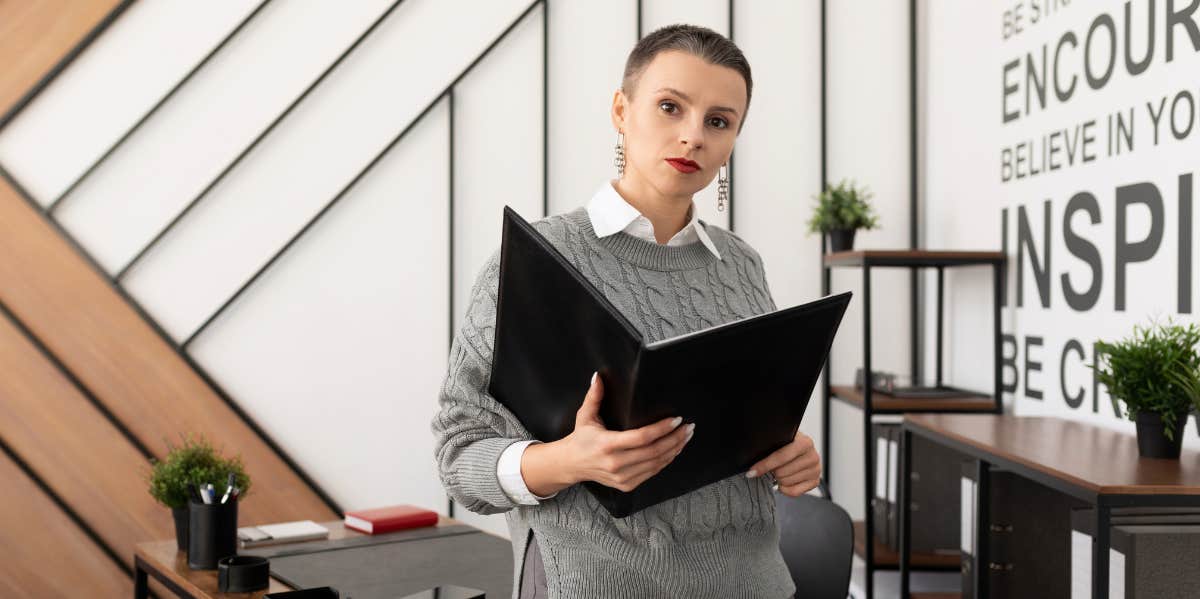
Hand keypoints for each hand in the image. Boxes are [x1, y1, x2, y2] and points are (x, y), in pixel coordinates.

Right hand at [524, 371, 694, 494]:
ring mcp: (622, 477)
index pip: (642, 437)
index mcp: (607, 444)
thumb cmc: (581, 439)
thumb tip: (598, 377)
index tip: (676, 419)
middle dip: (675, 438)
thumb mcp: (585, 416)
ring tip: (685, 436)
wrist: (571, 464)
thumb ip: (594, 396)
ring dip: (675, 449)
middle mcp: (615, 463)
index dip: (662, 429)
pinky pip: (652, 472)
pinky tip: (674, 450)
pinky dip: (666, 461)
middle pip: (654, 451)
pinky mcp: (627, 485)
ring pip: (657, 463)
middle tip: (688, 427)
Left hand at [746, 430, 820, 496]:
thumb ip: (769, 445)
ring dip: (778, 479)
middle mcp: (813, 456)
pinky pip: (794, 492)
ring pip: (786, 483)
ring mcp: (816, 470)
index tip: (751, 472)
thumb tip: (752, 457)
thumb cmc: (785, 443)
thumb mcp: (778, 439)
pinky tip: (783, 481)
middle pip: (782, 472)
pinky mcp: (815, 482)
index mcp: (805, 442)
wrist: (798, 446)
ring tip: (779, 471)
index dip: (764, 465)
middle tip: (771, 467)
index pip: (781, 456)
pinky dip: (784, 489)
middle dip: (772, 471)